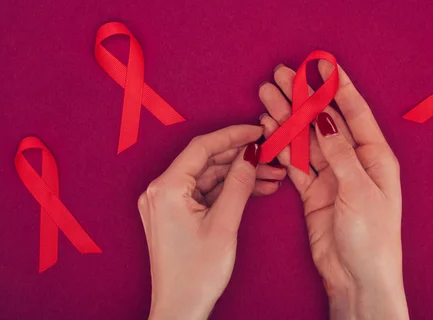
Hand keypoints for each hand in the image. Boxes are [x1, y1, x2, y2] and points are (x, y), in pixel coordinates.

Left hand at [137, 125, 285, 319]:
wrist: (179, 311)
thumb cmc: (196, 274)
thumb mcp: (224, 224)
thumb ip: (238, 184)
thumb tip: (251, 154)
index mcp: (166, 188)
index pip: (202, 147)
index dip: (233, 135)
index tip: (258, 130)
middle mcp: (160, 190)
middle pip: (206, 161)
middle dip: (241, 158)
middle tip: (271, 154)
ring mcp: (166, 203)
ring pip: (207, 177)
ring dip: (239, 175)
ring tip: (272, 176)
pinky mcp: (173, 214)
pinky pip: (203, 193)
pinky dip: (227, 191)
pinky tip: (255, 189)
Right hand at [259, 63, 408, 318]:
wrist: (358, 278)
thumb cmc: (372, 238)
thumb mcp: (359, 190)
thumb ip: (340, 154)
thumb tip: (326, 119)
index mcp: (375, 156)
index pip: (354, 111)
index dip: (337, 86)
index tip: (320, 63)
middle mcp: (353, 160)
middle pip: (324, 121)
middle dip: (302, 97)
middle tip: (280, 74)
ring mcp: (331, 175)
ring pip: (305, 138)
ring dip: (286, 117)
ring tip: (266, 95)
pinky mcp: (313, 191)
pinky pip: (295, 161)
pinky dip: (282, 144)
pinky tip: (269, 127)